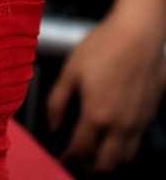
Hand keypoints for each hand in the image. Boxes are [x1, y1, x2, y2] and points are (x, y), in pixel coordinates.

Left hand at [47, 6, 165, 171]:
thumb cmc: (103, 47)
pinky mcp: (149, 115)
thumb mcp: (71, 69)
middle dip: (89, 168)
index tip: (61, 158)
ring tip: (96, 155)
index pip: (80, 150)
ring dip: (109, 162)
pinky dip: (125, 149)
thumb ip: (58, 100)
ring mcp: (137, 123)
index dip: (68, 158)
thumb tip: (52, 124)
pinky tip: (116, 138)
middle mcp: (119, 126)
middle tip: (78, 162)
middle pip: (105, 164)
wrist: (138, 35)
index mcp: (96, 115)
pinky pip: (138, 143)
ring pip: (125, 159)